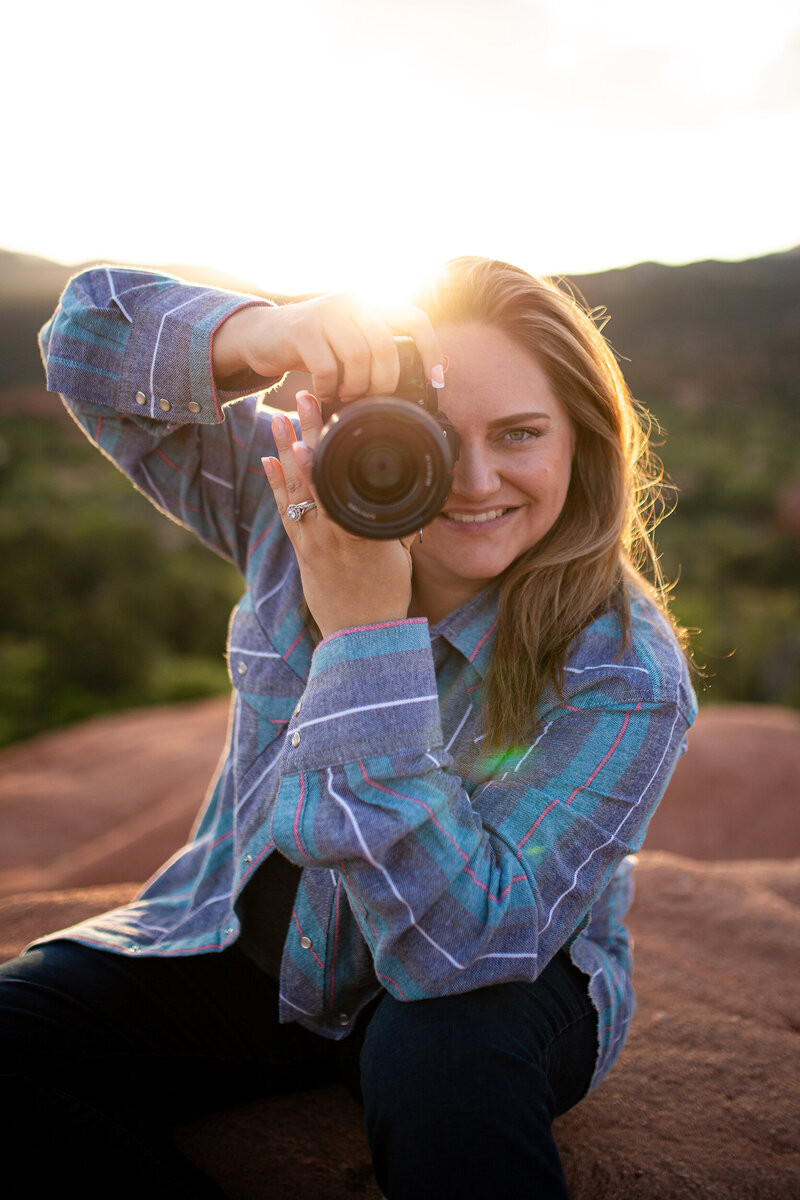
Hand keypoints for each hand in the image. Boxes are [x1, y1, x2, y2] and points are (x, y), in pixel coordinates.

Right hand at [213, 292, 443, 403]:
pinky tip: (325, 393)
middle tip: (376, 397)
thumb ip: (385, 348)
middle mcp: (352, 301)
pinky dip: (329, 388)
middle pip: (385, 346)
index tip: (436, 380)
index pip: (416, 319)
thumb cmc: (318, 345)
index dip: (432, 350)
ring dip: (356, 387)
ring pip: (358, 357)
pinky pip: (327, 368)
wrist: (264, 335)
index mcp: (372, 302)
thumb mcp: (354, 339)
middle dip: (385, 381)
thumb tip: (435, 370)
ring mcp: (326, 313)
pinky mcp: (302, 331)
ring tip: (348, 395)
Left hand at [263, 395, 415, 638]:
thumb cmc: (386, 595)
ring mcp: (313, 542)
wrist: (361, 635)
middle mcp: (333, 533)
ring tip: (280, 420)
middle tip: (302, 400)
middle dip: (308, 434)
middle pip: (316, 475)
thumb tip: (412, 498)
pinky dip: (276, 485)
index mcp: (362, 531)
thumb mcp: (402, 555)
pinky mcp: (302, 551)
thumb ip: (401, 524)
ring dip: (286, 452)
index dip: (329, 449)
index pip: (341, 480)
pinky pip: (286, 512)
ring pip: (296, 490)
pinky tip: (268, 460)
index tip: (327, 417)